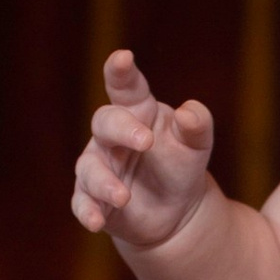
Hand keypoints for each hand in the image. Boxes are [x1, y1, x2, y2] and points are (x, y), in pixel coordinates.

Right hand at [73, 49, 216, 250]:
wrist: (174, 212)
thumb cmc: (180, 165)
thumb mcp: (195, 145)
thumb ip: (196, 126)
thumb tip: (189, 113)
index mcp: (136, 111)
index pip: (125, 86)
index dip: (120, 71)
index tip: (123, 57)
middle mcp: (110, 135)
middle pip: (105, 122)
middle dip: (122, 129)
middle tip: (146, 141)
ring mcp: (98, 165)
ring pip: (90, 167)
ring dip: (104, 181)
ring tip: (124, 196)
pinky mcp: (93, 198)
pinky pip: (82, 202)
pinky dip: (87, 211)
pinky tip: (95, 223)